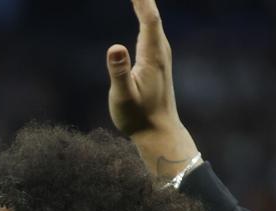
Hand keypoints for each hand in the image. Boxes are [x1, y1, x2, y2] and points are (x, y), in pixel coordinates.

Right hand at [106, 0, 198, 178]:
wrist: (159, 133)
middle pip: (153, 15)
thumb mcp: (123, 97)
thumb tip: (114, 47)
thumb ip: (119, 72)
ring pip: (153, 22)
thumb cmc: (138, 118)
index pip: (149, 18)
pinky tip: (142, 13)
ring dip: (145, 5)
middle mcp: (161, 52)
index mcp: (153, 56)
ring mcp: (161, 56)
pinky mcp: (157, 62)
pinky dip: (145, 17)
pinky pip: (152, 30)